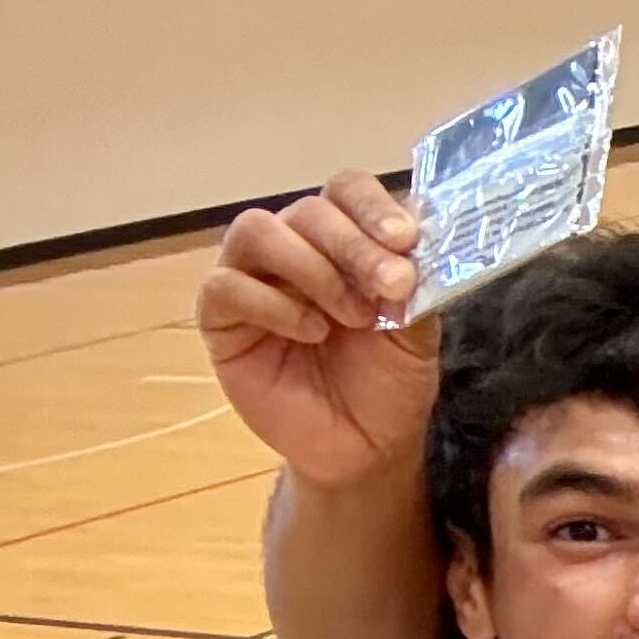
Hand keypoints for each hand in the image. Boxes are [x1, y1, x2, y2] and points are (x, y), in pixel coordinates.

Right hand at [198, 171, 438, 485]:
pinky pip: (227, 286)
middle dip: (354, 244)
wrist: (364, 447)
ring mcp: (252, 277)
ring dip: (312, 268)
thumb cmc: (389, 383)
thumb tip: (408, 250)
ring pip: (258, 231)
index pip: (347, 191)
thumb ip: (414, 288)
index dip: (372, 206)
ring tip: (352, 315)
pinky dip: (273, 304)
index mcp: (346, 240)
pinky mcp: (220, 317)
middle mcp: (295, 246)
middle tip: (390, 285)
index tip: (405, 238)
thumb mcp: (418, 335)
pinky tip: (311, 332)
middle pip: (308, 211)